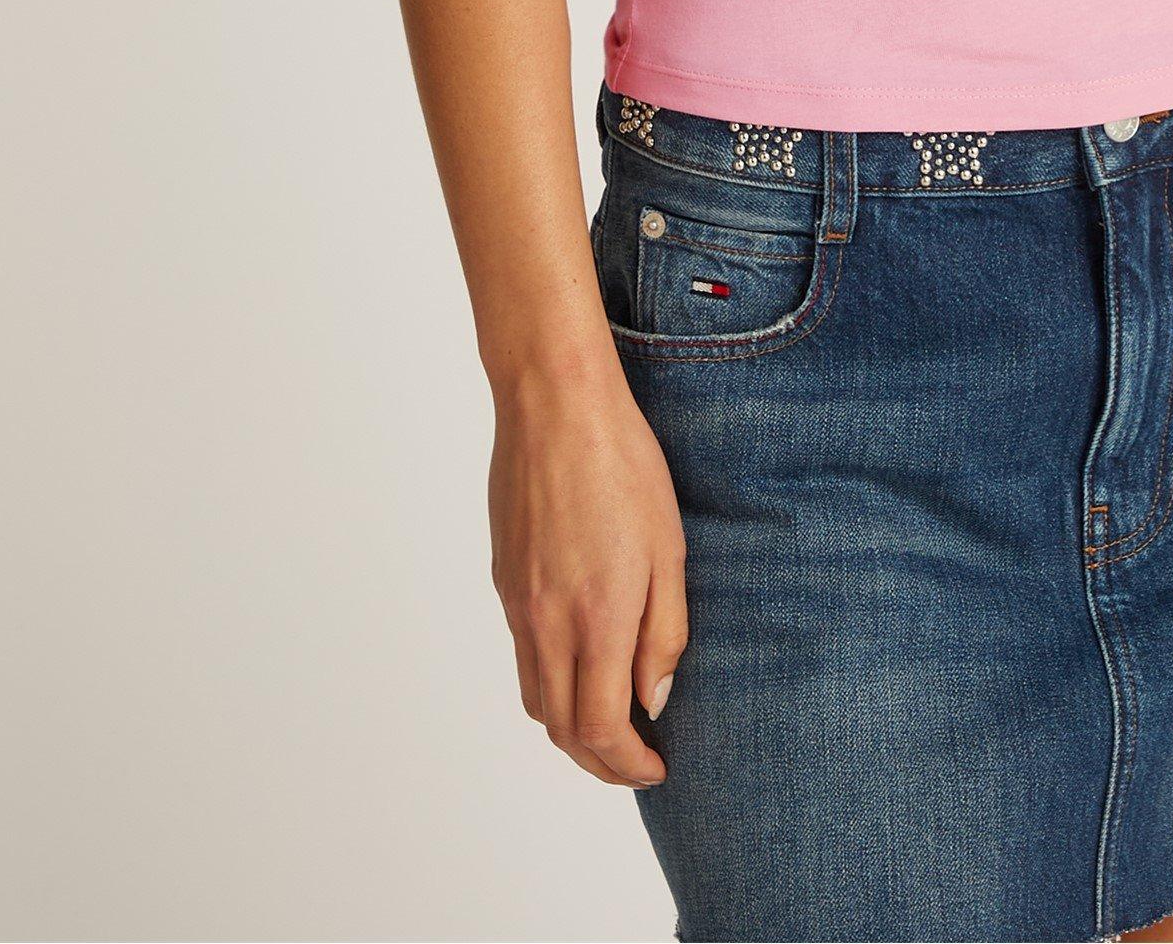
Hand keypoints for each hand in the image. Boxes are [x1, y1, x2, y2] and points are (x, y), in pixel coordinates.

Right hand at [488, 364, 687, 788]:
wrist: (554, 405)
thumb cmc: (624, 465)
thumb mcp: (668, 548)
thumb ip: (664, 632)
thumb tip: (654, 700)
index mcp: (595, 618)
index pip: (601, 728)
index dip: (628, 764)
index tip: (657, 767)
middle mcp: (546, 623)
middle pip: (562, 728)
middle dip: (599, 761)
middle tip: (637, 761)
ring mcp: (517, 604)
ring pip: (536, 698)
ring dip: (571, 728)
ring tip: (612, 723)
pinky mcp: (504, 580)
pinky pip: (523, 657)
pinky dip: (551, 683)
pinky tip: (580, 664)